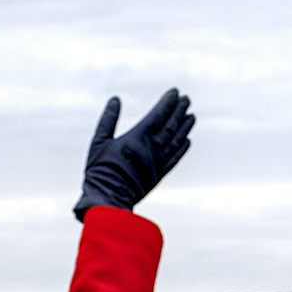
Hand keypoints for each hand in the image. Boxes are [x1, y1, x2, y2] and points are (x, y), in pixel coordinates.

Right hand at [73, 88, 194, 221]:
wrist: (108, 199)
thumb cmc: (100, 170)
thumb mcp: (99, 142)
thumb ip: (108, 120)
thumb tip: (115, 100)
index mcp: (137, 138)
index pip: (158, 115)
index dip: (168, 103)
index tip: (175, 92)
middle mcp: (151, 149)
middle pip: (171, 125)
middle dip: (179, 111)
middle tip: (187, 99)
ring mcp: (158, 162)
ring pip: (176, 141)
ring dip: (185, 127)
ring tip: (192, 116)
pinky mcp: (159, 175)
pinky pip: (175, 159)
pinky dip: (182, 148)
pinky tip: (187, 140)